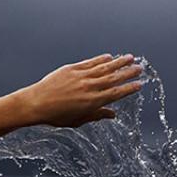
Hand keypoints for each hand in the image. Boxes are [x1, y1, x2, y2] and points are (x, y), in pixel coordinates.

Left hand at [14, 54, 143, 127]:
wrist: (36, 103)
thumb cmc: (55, 116)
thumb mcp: (78, 120)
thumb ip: (96, 115)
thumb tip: (112, 114)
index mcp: (92, 102)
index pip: (116, 93)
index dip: (129, 88)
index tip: (139, 84)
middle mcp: (89, 88)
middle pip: (114, 78)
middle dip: (128, 73)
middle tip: (140, 68)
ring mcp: (81, 77)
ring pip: (104, 67)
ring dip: (119, 62)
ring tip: (130, 57)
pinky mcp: (72, 69)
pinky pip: (90, 63)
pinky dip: (100, 59)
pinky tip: (109, 57)